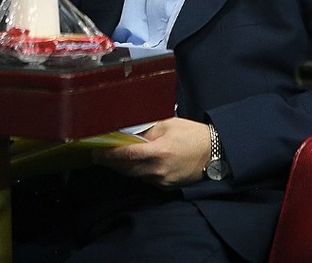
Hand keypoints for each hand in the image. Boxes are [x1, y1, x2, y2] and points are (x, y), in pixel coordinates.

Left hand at [93, 117, 211, 187]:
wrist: (214, 152)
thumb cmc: (192, 134)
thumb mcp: (169, 124)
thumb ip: (148, 130)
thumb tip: (129, 135)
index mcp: (159, 151)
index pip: (127, 154)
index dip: (109, 155)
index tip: (97, 152)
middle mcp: (158, 169)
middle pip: (127, 168)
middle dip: (111, 163)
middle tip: (99, 156)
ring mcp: (162, 180)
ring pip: (135, 175)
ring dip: (123, 168)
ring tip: (114, 159)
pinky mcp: (166, 186)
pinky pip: (146, 179)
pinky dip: (138, 172)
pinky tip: (135, 164)